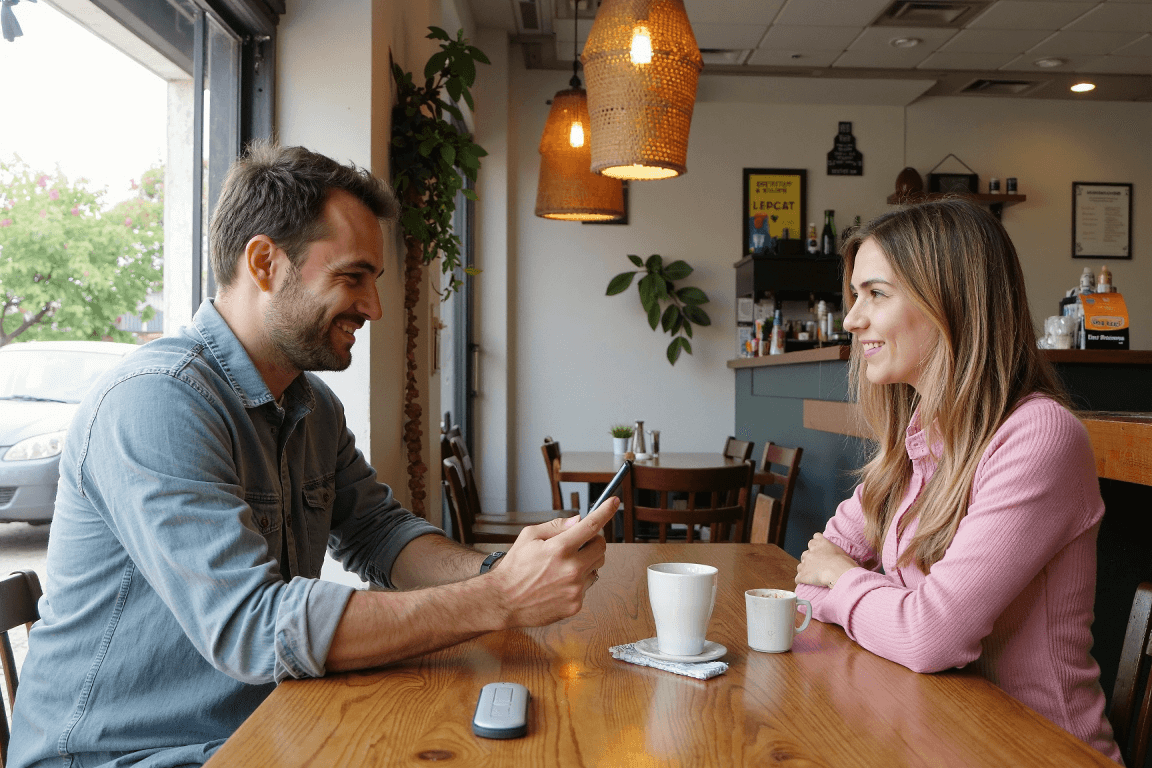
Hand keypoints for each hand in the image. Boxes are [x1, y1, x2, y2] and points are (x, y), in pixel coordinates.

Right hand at [487, 497, 616, 628]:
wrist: (503, 601)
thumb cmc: (514, 568)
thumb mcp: (529, 537)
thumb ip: (555, 527)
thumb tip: (578, 521)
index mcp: (559, 548)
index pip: (591, 525)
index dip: (605, 511)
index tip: (614, 503)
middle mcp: (571, 568)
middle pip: (601, 547)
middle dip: (592, 542)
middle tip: (577, 544)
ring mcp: (575, 588)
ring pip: (596, 567)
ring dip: (586, 562)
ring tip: (562, 567)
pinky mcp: (576, 604)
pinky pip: (587, 586)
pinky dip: (578, 582)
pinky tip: (558, 583)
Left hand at [796, 533, 857, 589]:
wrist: (838, 571)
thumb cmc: (844, 562)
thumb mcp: (840, 551)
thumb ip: (832, 550)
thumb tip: (833, 554)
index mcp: (820, 543)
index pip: (814, 539)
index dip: (817, 545)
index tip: (820, 550)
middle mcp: (810, 552)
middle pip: (806, 553)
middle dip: (810, 559)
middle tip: (818, 565)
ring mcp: (805, 563)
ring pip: (801, 565)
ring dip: (805, 569)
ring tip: (814, 575)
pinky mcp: (802, 575)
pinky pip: (798, 578)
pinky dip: (802, 580)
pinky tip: (807, 583)